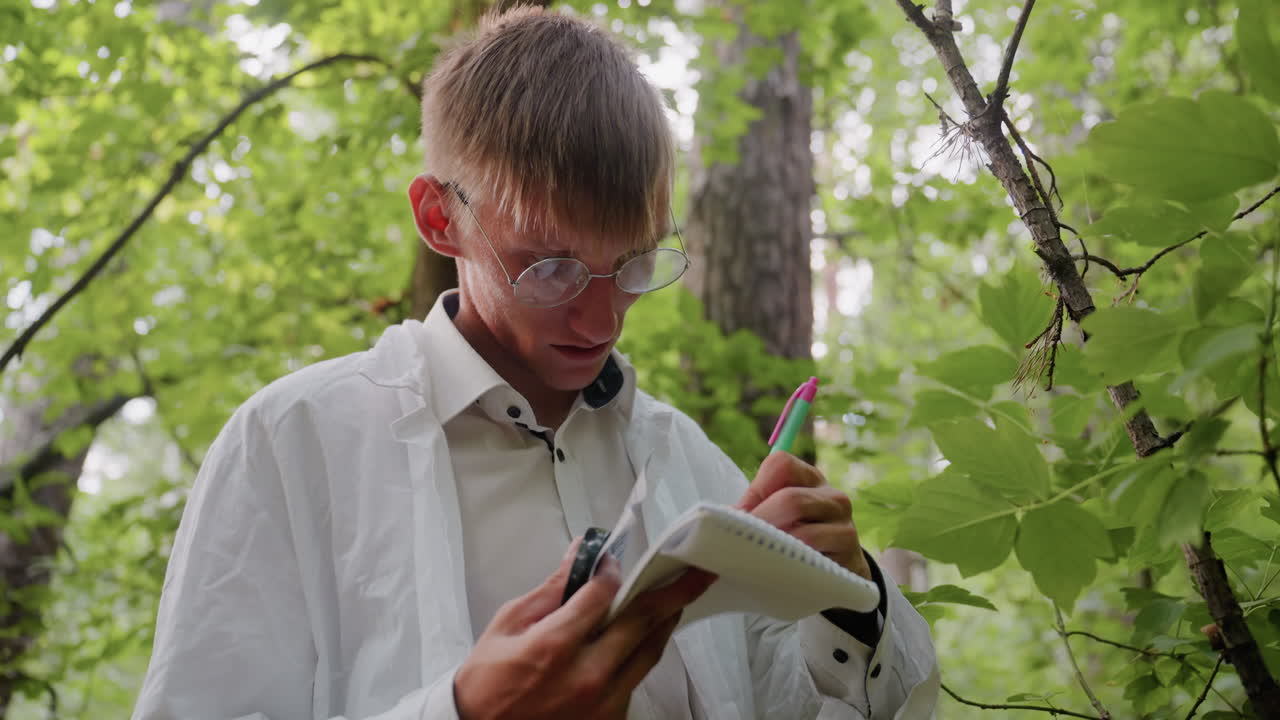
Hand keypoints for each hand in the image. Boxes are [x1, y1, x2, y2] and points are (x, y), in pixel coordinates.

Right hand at [454, 538, 716, 719]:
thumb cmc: (487, 681)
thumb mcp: (508, 624)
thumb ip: (551, 589)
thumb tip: (580, 554)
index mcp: (554, 646)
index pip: (602, 595)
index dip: (612, 571)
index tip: (613, 562)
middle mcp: (585, 675)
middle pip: (641, 622)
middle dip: (672, 591)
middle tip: (696, 570)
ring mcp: (602, 702)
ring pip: (648, 652)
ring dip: (666, 622)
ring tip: (679, 598)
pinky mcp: (609, 719)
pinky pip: (636, 679)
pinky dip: (642, 654)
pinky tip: (643, 637)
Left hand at [737, 452, 871, 580]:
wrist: (837, 570)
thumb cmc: (796, 538)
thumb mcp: (777, 517)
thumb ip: (755, 509)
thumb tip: (721, 517)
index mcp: (809, 478)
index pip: (781, 463)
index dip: (755, 489)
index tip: (738, 516)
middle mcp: (832, 496)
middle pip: (791, 499)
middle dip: (759, 521)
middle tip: (738, 541)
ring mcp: (845, 524)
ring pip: (805, 533)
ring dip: (774, 544)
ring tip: (755, 556)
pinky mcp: (850, 554)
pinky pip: (815, 555)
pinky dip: (791, 562)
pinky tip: (777, 570)